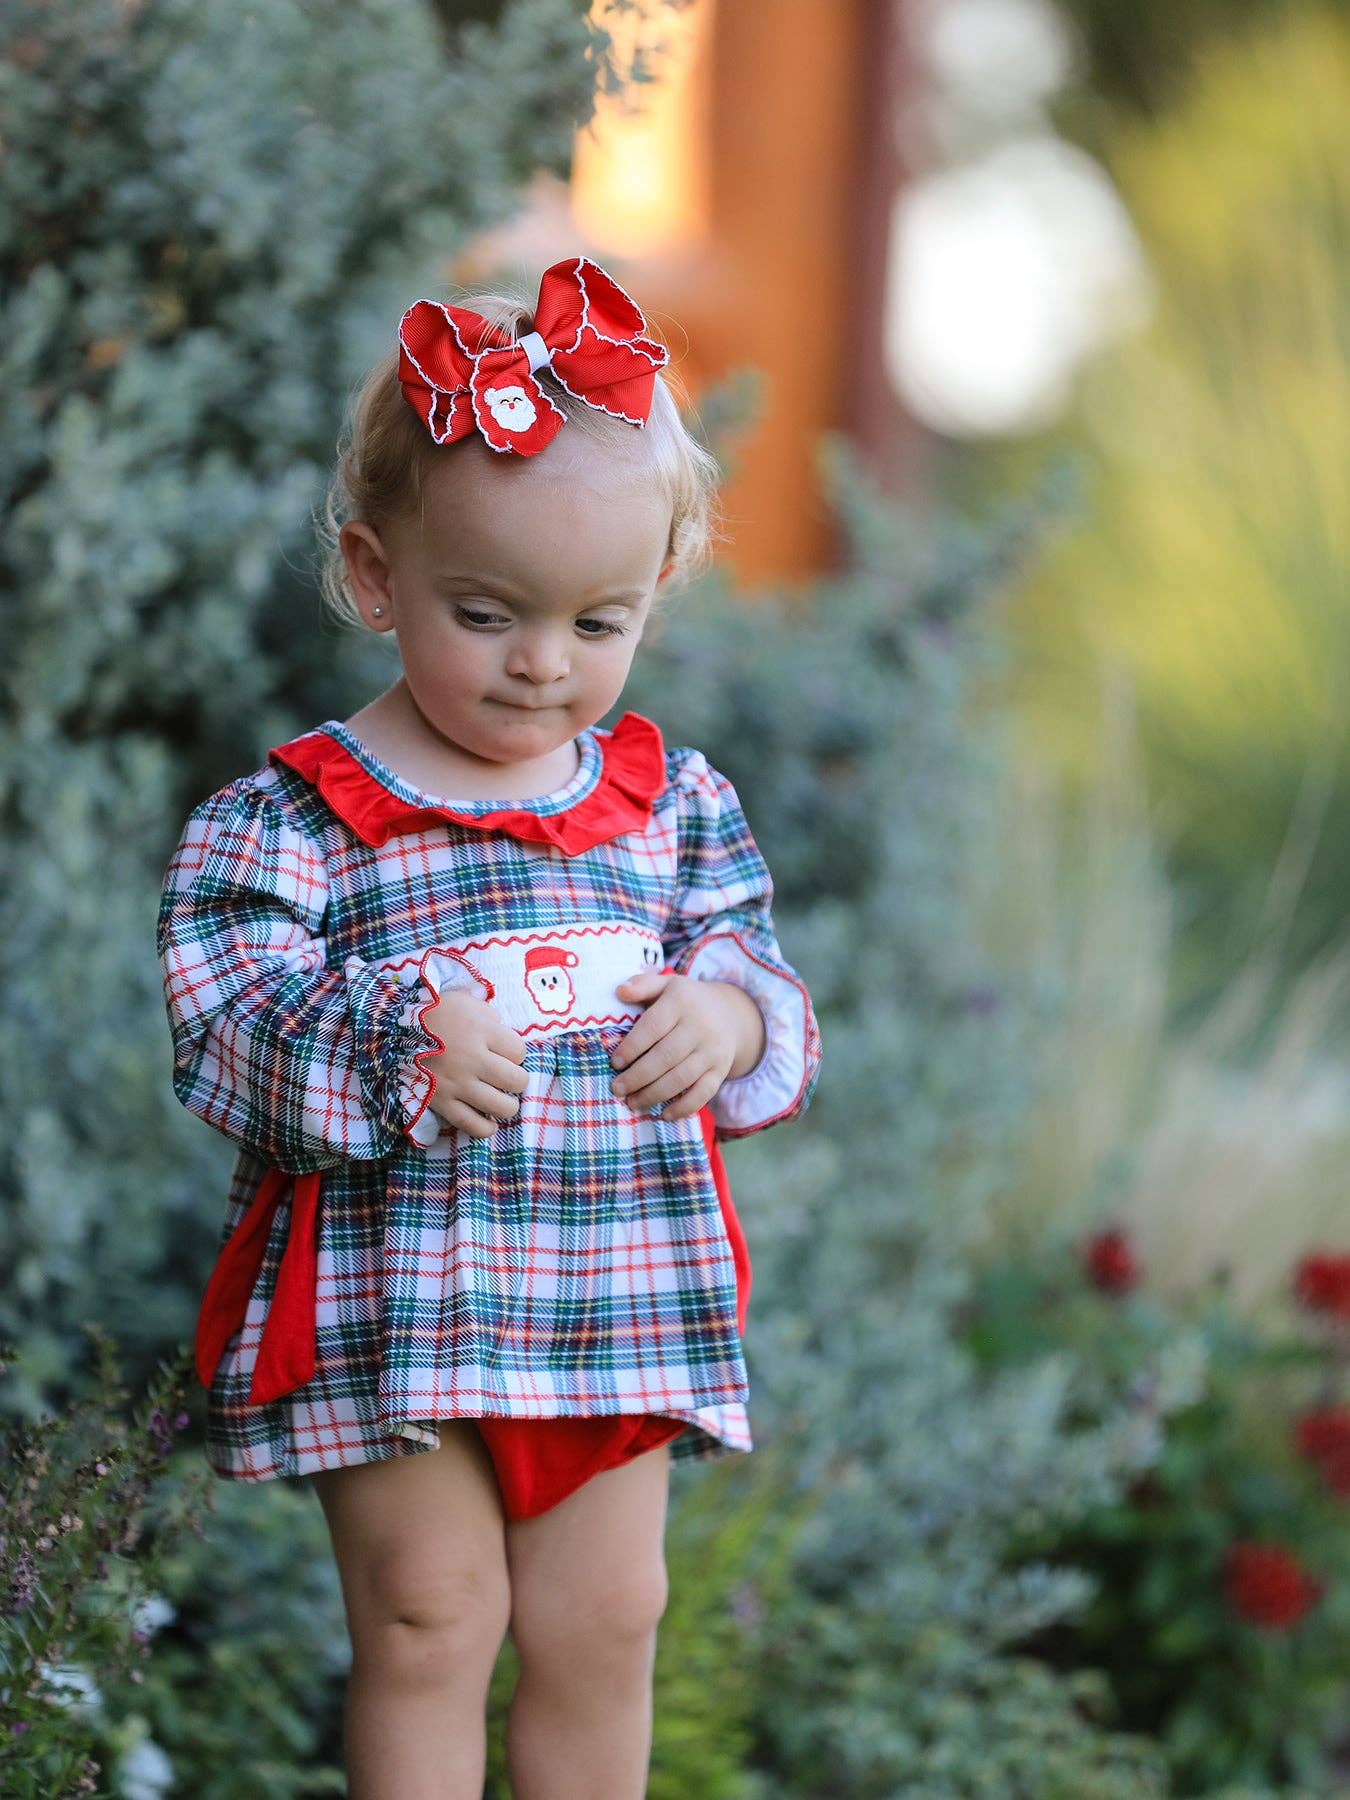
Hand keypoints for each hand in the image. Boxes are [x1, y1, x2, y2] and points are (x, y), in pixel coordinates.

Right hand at [420, 988, 529, 1138]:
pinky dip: (486, 1128)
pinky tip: (489, 1120)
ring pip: (502, 1107)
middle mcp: (471, 1060)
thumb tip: (506, 1042)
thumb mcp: (467, 1003)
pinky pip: (473, 1126)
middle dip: (516, 1079)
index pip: (519, 1051)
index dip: (515, 1053)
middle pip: (516, 1080)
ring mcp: (457, 1084)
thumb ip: (492, 1019)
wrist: (394, 1030)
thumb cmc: (436, 1014)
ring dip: (507, 1104)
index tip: (505, 1052)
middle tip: (506, 1076)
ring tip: (500, 1098)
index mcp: (480, 1031)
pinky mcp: (442, 1103)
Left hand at [609, 970, 766, 1120]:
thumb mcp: (667, 985)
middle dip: (638, 1077)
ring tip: (633, 1103)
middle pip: (665, 1057)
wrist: (732, 1014)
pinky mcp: (721, 1070)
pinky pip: (703, 1093)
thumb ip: (642, 985)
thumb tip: (619, 991)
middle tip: (617, 1089)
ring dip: (654, 1095)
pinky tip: (665, 1115)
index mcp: (681, 1001)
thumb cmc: (687, 1001)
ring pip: (681, 1078)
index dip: (632, 1047)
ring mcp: (713, 1050)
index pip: (653, 1027)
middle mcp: (700, 1026)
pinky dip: (684, 1107)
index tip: (615, 1063)